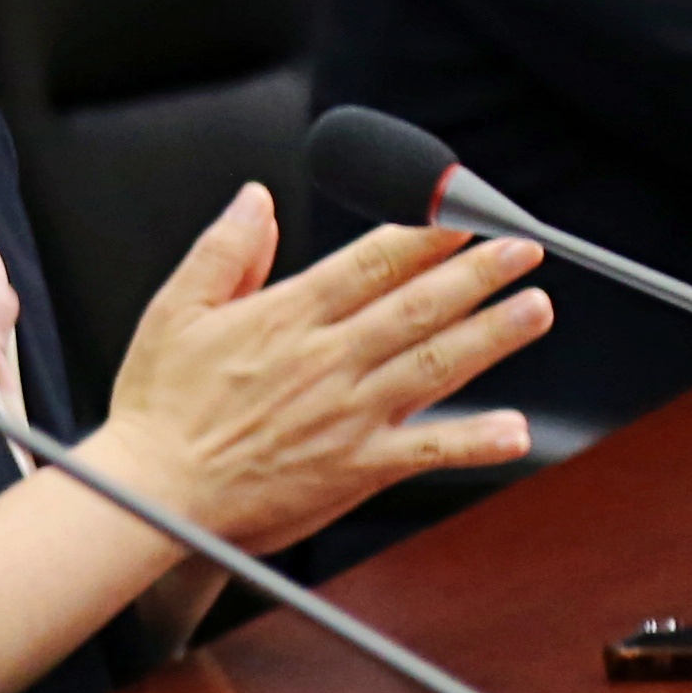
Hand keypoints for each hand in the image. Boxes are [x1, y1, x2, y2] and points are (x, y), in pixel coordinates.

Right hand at [84, 186, 549, 560]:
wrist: (156, 493)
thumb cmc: (161, 408)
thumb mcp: (174, 309)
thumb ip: (224, 250)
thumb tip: (255, 200)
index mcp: (287, 317)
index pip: (371, 263)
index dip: (423, 234)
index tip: (461, 213)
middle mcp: (328, 360)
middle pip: (418, 306)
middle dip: (477, 273)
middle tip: (523, 249)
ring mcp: (348, 415)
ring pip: (436, 366)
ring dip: (492, 335)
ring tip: (535, 309)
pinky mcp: (355, 468)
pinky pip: (427, 450)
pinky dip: (475, 442)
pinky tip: (516, 431)